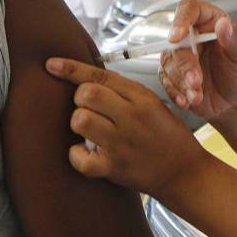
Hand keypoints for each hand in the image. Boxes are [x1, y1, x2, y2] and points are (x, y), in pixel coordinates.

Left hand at [45, 57, 205, 197]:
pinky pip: (80, 158)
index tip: (51, 64)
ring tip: (88, 130)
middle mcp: (132, 117)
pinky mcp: (115, 168)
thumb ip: (125, 92)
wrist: (185, 173)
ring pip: (80, 120)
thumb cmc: (168, 137)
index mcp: (142, 98)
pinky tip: (85, 152)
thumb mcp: (154, 104)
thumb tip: (89, 80)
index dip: (71, 68)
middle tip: (88, 109)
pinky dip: (76, 155)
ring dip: (79, 123)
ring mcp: (122, 143)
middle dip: (79, 99)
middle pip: (86, 94)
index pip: (100, 75)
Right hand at [160, 0, 236, 122]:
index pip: (189, 9)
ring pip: (168, 63)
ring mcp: (181, 57)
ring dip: (181, 82)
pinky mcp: (173, 75)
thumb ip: (235, 39)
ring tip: (197, 95)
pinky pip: (166, 81)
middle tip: (197, 80)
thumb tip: (224, 24)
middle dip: (185, 64)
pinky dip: (176, 92)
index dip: (181, 20)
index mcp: (210, 22)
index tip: (178, 35)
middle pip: (176, 41)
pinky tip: (188, 100)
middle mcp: (192, 36)